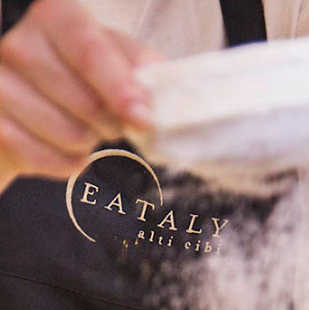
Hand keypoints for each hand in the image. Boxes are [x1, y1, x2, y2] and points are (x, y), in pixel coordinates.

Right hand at [0, 0, 157, 185]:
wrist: (21, 97)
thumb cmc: (74, 72)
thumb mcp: (108, 54)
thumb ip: (136, 66)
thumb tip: (159, 93)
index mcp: (55, 16)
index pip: (90, 52)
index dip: (121, 89)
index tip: (144, 119)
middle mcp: (17, 43)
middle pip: (88, 104)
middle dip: (111, 122)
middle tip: (105, 118)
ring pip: (73, 136)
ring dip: (88, 143)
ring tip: (78, 126)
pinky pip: (52, 161)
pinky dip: (68, 162)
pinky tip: (61, 146)